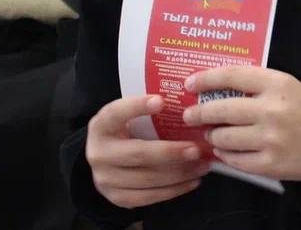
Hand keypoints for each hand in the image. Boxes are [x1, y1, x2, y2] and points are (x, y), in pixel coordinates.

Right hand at [87, 95, 209, 208]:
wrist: (103, 161)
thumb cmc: (124, 134)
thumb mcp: (126, 119)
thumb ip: (147, 115)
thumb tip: (187, 107)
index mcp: (101, 126)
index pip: (116, 113)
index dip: (137, 106)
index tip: (161, 101)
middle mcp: (99, 154)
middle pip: (138, 154)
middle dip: (170, 152)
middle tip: (196, 149)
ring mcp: (106, 179)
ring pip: (147, 179)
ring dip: (179, 173)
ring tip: (201, 165)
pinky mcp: (117, 198)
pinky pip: (149, 197)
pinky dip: (174, 190)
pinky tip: (191, 181)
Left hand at [183, 67, 300, 188]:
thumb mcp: (288, 86)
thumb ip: (256, 84)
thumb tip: (215, 86)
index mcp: (277, 84)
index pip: (232, 75)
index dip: (205, 79)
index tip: (190, 84)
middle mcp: (272, 110)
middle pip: (220, 109)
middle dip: (199, 113)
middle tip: (190, 116)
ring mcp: (270, 139)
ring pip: (223, 138)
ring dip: (212, 136)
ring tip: (213, 134)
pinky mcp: (270, 164)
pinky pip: (234, 160)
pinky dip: (225, 155)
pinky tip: (226, 151)